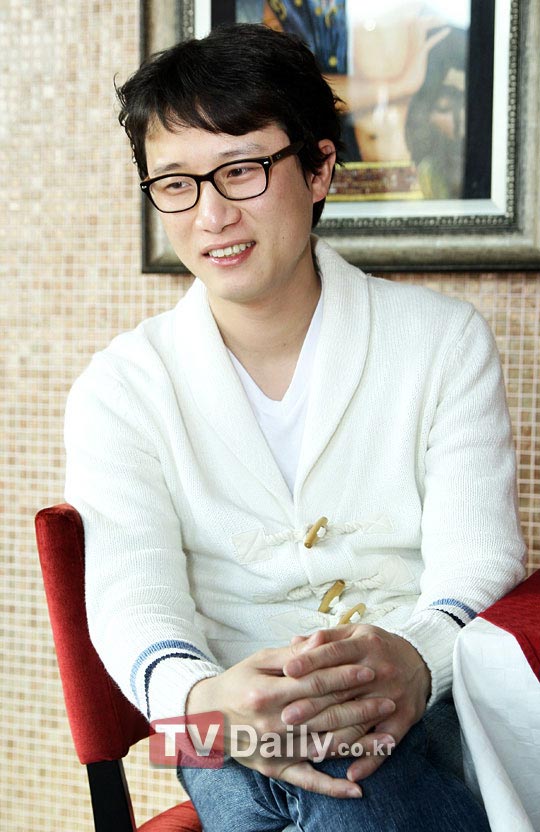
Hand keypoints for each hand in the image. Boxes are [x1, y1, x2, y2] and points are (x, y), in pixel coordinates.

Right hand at [186, 643, 394, 796]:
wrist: (204, 717)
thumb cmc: (236, 683)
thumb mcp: (259, 661)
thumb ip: (292, 654)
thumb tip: (321, 641)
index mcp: (266, 692)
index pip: (314, 684)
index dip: (344, 677)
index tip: (370, 670)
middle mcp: (271, 724)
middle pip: (324, 715)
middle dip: (360, 707)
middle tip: (389, 699)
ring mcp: (273, 749)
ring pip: (323, 747)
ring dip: (358, 745)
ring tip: (388, 738)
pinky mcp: (274, 769)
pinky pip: (306, 779)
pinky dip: (332, 787)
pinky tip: (357, 788)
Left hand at [281, 625, 430, 781]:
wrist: (421, 662)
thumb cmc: (377, 647)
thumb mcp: (355, 632)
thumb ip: (326, 638)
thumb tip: (295, 642)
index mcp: (365, 645)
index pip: (334, 653)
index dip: (310, 661)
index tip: (287, 671)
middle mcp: (379, 671)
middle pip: (342, 690)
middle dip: (313, 705)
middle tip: (286, 716)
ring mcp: (392, 697)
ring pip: (359, 721)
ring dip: (334, 739)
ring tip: (309, 750)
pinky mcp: (403, 720)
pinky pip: (385, 744)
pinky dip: (370, 760)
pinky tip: (351, 773)